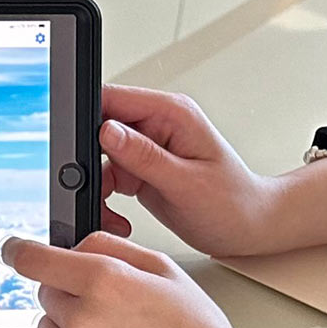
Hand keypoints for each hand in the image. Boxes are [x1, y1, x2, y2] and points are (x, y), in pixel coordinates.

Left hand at [2, 232, 305, 327]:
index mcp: (105, 282)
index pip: (36, 259)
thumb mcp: (165, 270)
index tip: (14, 250)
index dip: (21, 251)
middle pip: (46, 294)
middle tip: (112, 311)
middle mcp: (83, 321)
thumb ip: (112, 249)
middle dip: (70, 295)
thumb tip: (75, 247)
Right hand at [96, 86, 326, 254]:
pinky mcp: (143, 169)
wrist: (250, 228)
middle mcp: (157, 125)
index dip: (87, 118)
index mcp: (172, 113)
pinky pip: (110, 177)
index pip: (114, 98)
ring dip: (98, 186)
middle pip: (99, 127)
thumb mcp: (186, 182)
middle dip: (90, 161)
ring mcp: (149, 148)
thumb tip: (106, 131)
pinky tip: (117, 217)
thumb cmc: (233, 203)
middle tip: (97, 191)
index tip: (76, 152)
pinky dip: (106, 198)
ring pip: (100, 157)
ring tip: (111, 213)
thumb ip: (144, 156)